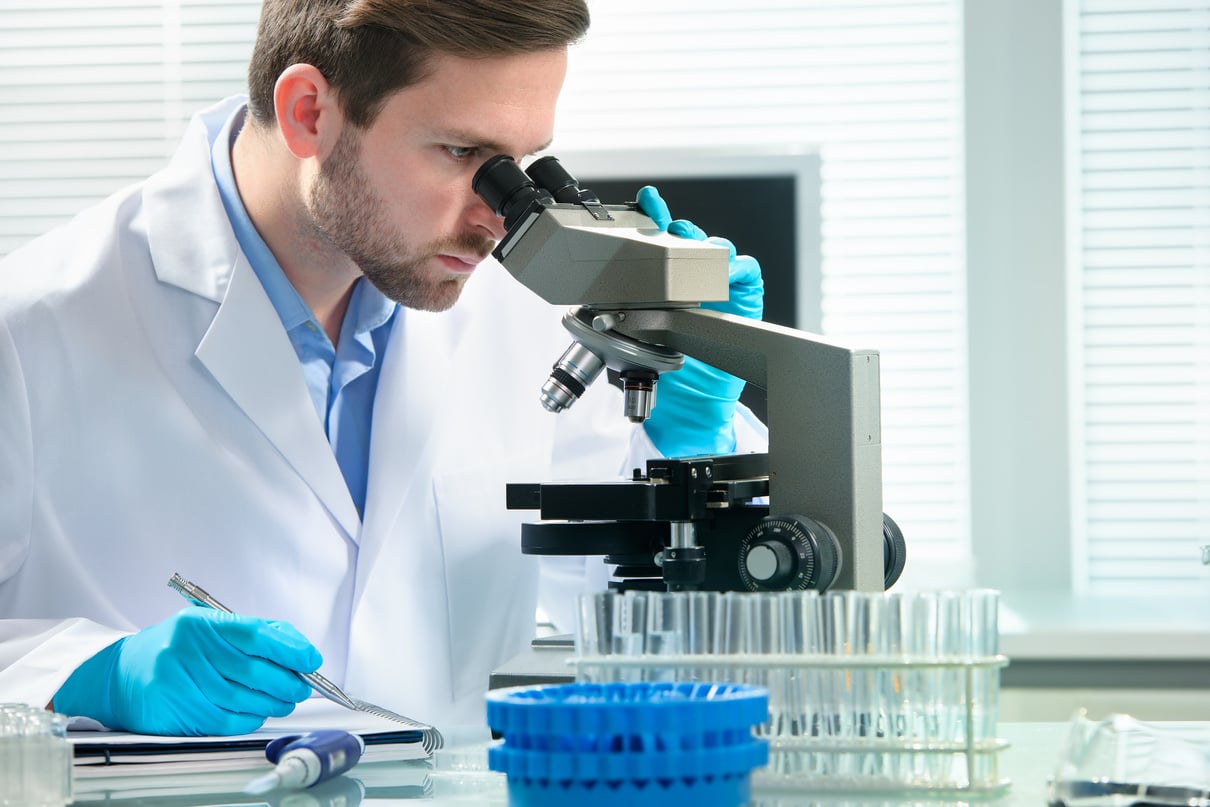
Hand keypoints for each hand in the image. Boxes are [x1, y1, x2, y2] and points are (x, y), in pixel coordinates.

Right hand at [54, 607, 320, 735]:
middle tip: (303, 686)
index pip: (255, 634)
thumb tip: (299, 648)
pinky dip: (250, 718)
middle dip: (287, 681)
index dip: (289, 649)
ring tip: (286, 701)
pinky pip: (225, 720)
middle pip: (252, 671)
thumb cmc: (177, 648)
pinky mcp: (175, 712)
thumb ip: (253, 632)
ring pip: (241, 699)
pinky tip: (260, 712)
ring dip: (273, 703)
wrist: (121, 674)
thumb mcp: (209, 626)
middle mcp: (187, 651)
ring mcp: (178, 683)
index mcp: (200, 624)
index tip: (311, 659)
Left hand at [635, 185, 763, 456]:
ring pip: (716, 247)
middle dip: (676, 225)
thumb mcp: (635, 328)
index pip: (660, 239)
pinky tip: (723, 268)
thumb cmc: (666, 362)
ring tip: (690, 246)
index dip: (654, 216)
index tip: (646, 200)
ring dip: (703, 242)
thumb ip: (624, 305)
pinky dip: (735, 265)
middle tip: (664, 221)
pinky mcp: (745, 293)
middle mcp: (692, 274)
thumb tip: (596, 289)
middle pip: (689, 237)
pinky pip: (745, 269)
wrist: (690, 398)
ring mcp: (720, 281)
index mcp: (664, 277)